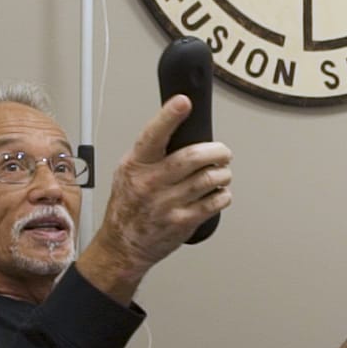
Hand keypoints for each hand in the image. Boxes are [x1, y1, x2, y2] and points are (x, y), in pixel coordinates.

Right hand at [80, 97, 232, 296]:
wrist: (123, 245)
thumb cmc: (128, 205)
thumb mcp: (128, 171)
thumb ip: (150, 153)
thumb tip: (178, 127)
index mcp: (136, 165)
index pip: (153, 135)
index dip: (169, 117)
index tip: (183, 102)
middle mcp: (150, 183)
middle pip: (193, 157)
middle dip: (217, 151)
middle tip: (223, 152)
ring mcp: (167, 204)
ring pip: (209, 179)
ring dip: (223, 174)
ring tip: (222, 173)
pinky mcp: (182, 222)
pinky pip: (214, 202)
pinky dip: (223, 195)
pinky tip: (219, 192)